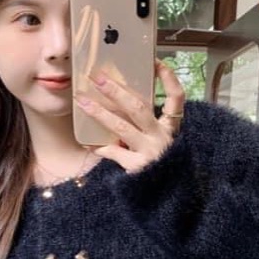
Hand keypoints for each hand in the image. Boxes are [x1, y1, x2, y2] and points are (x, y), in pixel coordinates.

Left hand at [74, 59, 185, 173]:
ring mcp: (150, 152)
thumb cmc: (163, 165)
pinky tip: (86, 141)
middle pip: (138, 107)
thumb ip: (148, 126)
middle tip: (96, 77)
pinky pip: (113, 151)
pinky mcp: (137, 167)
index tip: (156, 62)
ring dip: (99, 112)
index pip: (176, 99)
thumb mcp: (162, 142)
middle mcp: (163, 137)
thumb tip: (119, 103)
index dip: (168, 79)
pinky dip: (99, 146)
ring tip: (82, 101)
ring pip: (120, 127)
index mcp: (172, 128)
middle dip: (115, 90)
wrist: (169, 196)